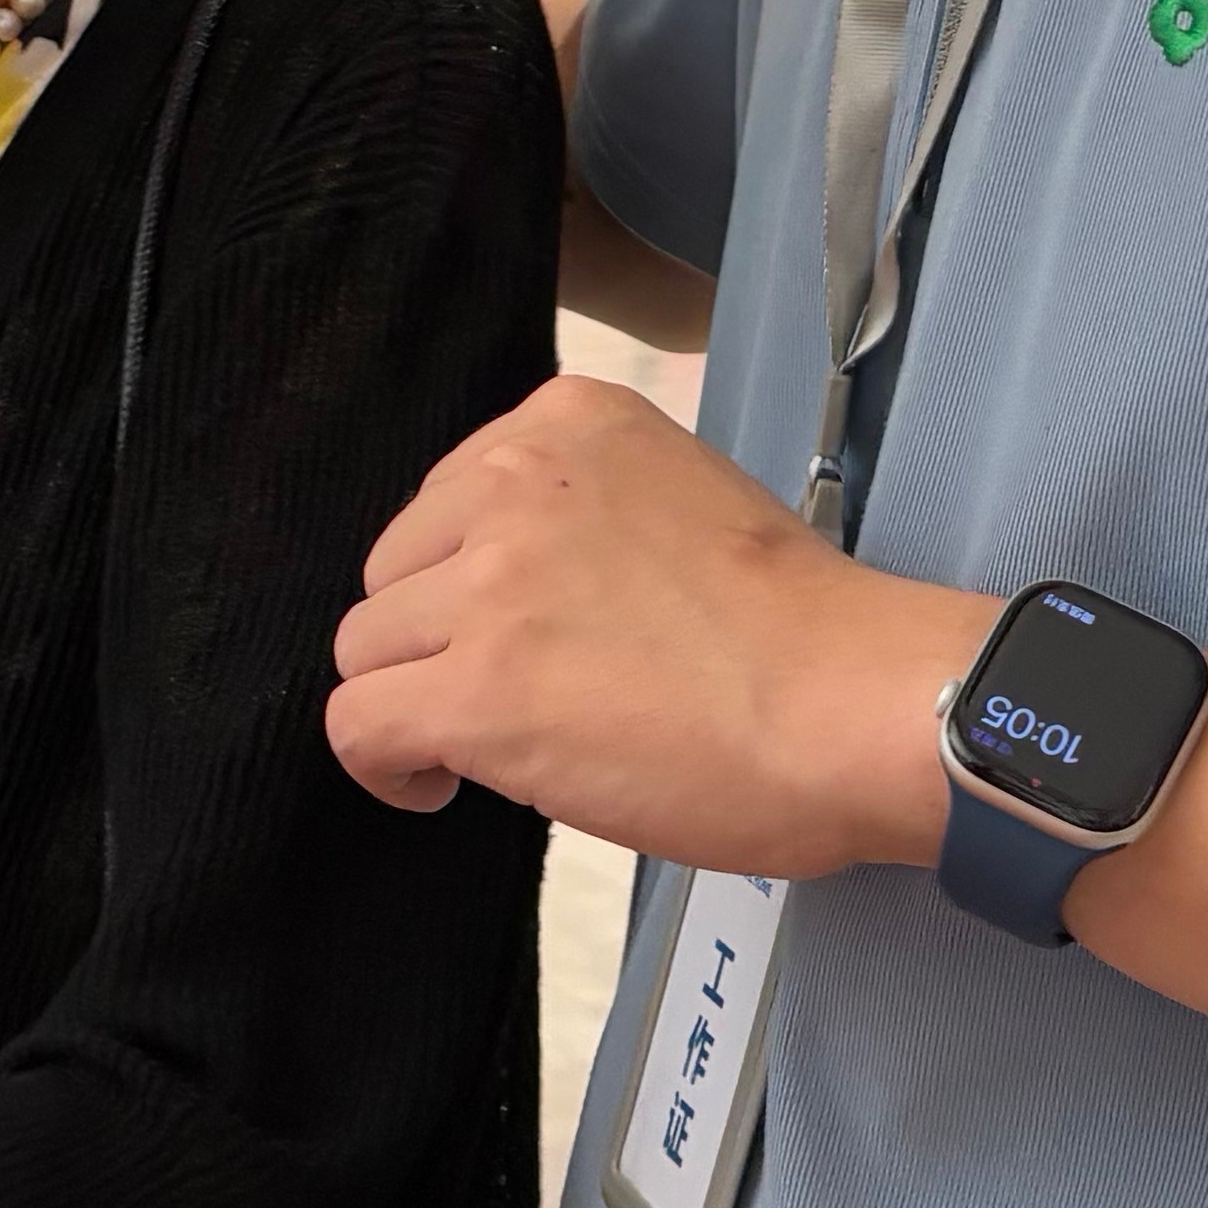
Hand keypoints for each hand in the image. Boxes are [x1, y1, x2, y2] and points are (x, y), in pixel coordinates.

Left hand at [328, 373, 981, 876]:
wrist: (849, 702)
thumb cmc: (800, 633)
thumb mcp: (681, 498)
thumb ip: (584, 516)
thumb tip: (523, 590)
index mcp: (568, 424)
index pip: (446, 498)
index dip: (469, 581)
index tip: (521, 630)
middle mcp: (513, 482)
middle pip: (393, 571)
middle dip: (438, 638)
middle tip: (519, 694)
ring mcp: (489, 584)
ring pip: (367, 648)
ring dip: (417, 699)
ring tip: (492, 745)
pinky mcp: (477, 689)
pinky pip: (358, 724)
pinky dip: (385, 766)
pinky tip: (437, 783)